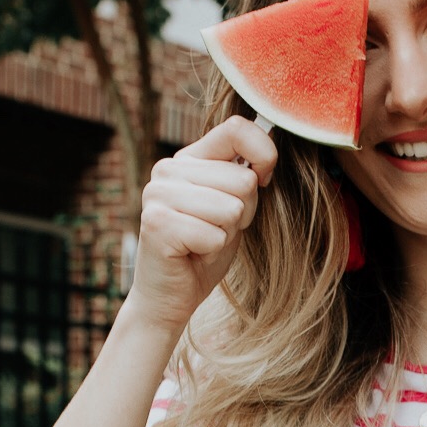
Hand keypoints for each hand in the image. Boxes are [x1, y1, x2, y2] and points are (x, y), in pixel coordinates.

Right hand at [126, 115, 277, 334]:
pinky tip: (193, 254)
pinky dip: (212, 251)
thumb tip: (270, 151)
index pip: (237, 130)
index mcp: (189, 157)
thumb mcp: (234, 206)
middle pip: (243, 179)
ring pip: (232, 208)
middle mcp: (168, 168)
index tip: (263, 182)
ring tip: (204, 241)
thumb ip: (245, 175)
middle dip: (243, 213)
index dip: (264, 156)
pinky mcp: (157, 222)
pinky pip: (215, 234)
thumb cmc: (205, 249)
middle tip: (217, 230)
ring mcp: (158, 193)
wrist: (171, 296)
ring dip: (227, 233)